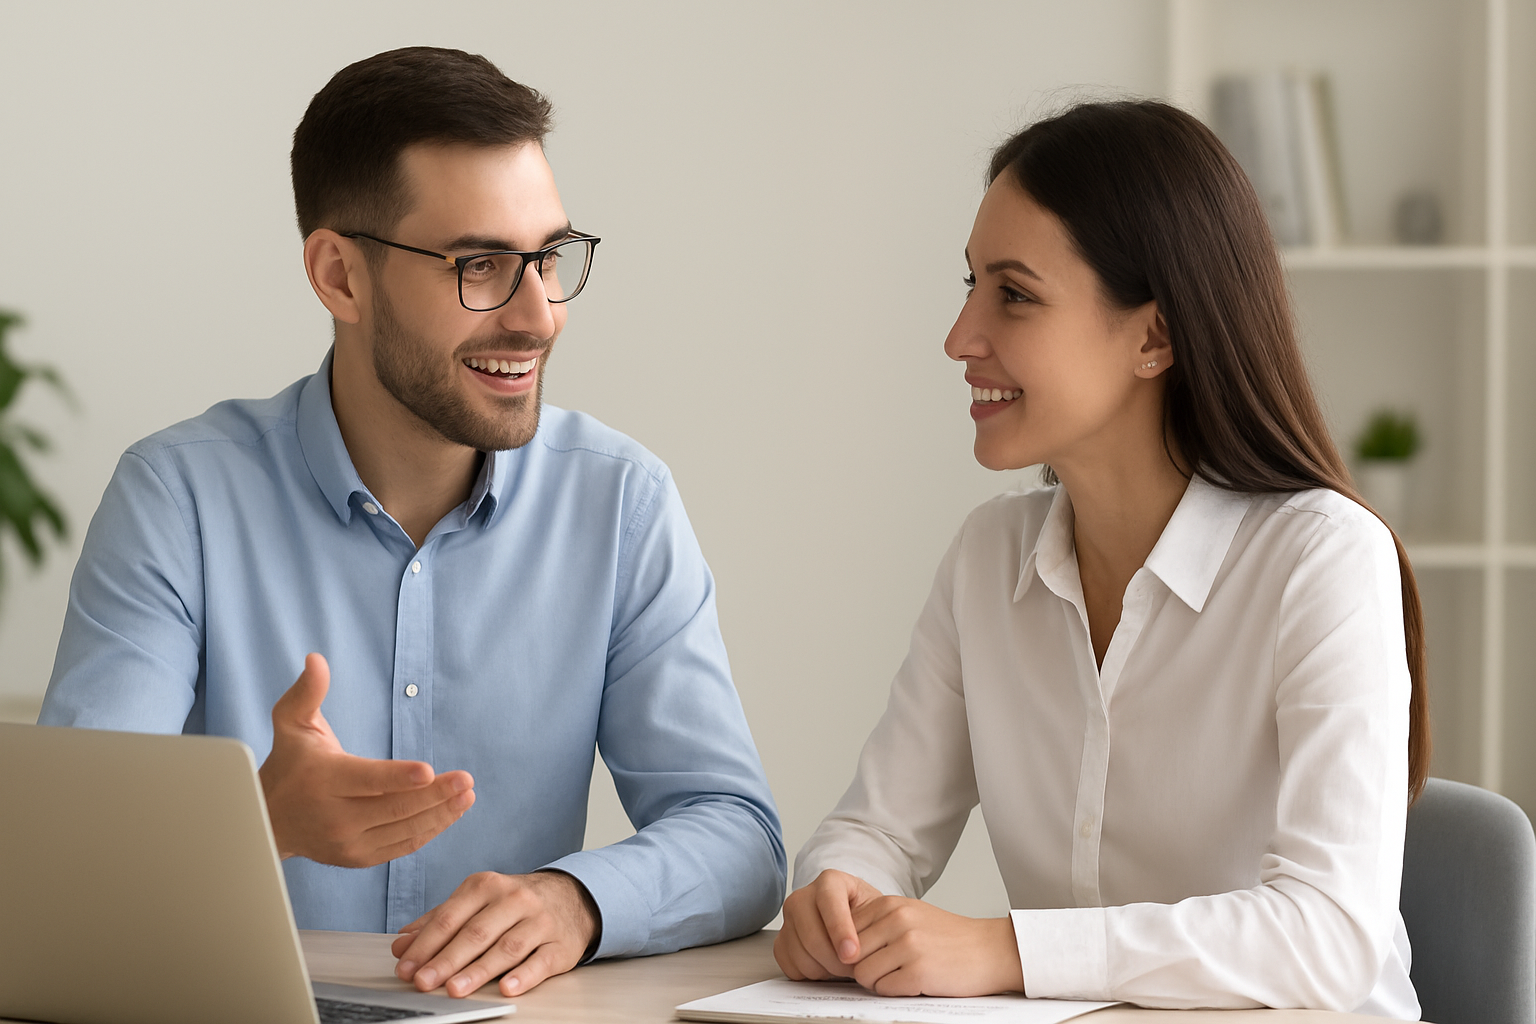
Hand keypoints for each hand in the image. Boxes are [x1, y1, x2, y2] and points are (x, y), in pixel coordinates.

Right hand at [258, 652, 474, 866]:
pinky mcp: (358, 858)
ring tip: (467, 795)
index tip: (428, 771)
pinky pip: (401, 846)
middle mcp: (336, 816)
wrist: (270, 820)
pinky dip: (429, 831)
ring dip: (440, 814)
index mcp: (323, 780)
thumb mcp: (291, 724)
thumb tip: (316, 660)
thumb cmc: (289, 764)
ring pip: (403, 830)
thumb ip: (307, 693)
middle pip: (394, 808)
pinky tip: (451, 813)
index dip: (398, 777)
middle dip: (435, 795)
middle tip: (466, 781)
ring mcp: (348, 842)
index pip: (367, 780)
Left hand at [392, 870, 599, 997]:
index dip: (426, 944)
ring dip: (479, 970)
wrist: (572, 897)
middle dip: (446, 960)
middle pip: (476, 933)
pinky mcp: (561, 945)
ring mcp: (540, 921)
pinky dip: (524, 975)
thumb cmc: (514, 904)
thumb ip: (439, 922)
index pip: (451, 916)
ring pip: (507, 947)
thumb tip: (402, 944)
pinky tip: (507, 987)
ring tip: (455, 989)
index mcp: (487, 886)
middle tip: (424, 981)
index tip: (406, 967)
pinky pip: (542, 961)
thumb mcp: (476, 902)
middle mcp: (515, 899)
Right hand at [774, 869, 883, 980]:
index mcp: (830, 881)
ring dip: (824, 969)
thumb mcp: (877, 912)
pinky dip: (809, 973)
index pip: (829, 903)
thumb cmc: (868, 916)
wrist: (856, 920)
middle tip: (854, 970)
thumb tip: (857, 956)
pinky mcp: (781, 939)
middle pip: (812, 936)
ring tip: (844, 969)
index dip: (840, 931)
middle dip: (835, 960)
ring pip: (800, 953)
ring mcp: (789, 918)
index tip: (852, 954)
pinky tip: (826, 968)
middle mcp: (804, 896)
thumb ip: (871, 926)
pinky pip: (789, 964)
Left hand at [849, 896, 1021, 996]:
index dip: (852, 950)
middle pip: (850, 955)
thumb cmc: (949, 936)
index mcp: (890, 904)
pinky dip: (895, 991)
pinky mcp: (919, 971)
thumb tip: (840, 945)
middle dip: (863, 967)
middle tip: (886, 970)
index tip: (869, 957)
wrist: (990, 949)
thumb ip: (877, 923)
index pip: (845, 931)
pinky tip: (914, 982)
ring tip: (901, 975)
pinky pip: (884, 990)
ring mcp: (908, 945)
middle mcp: (897, 920)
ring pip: (863, 975)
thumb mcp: (910, 915)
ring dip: (878, 982)